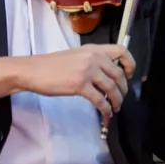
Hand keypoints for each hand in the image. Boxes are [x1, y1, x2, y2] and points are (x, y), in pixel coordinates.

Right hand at [15, 45, 135, 122]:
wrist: (34, 70)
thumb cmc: (52, 65)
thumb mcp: (77, 56)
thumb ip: (93, 61)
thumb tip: (107, 75)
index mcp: (94, 49)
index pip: (121, 51)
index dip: (130, 63)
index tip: (130, 74)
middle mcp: (94, 58)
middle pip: (119, 74)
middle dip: (123, 89)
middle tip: (121, 98)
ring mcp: (87, 71)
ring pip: (111, 88)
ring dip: (117, 101)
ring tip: (115, 108)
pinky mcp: (80, 85)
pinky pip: (99, 100)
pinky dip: (106, 109)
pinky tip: (106, 114)